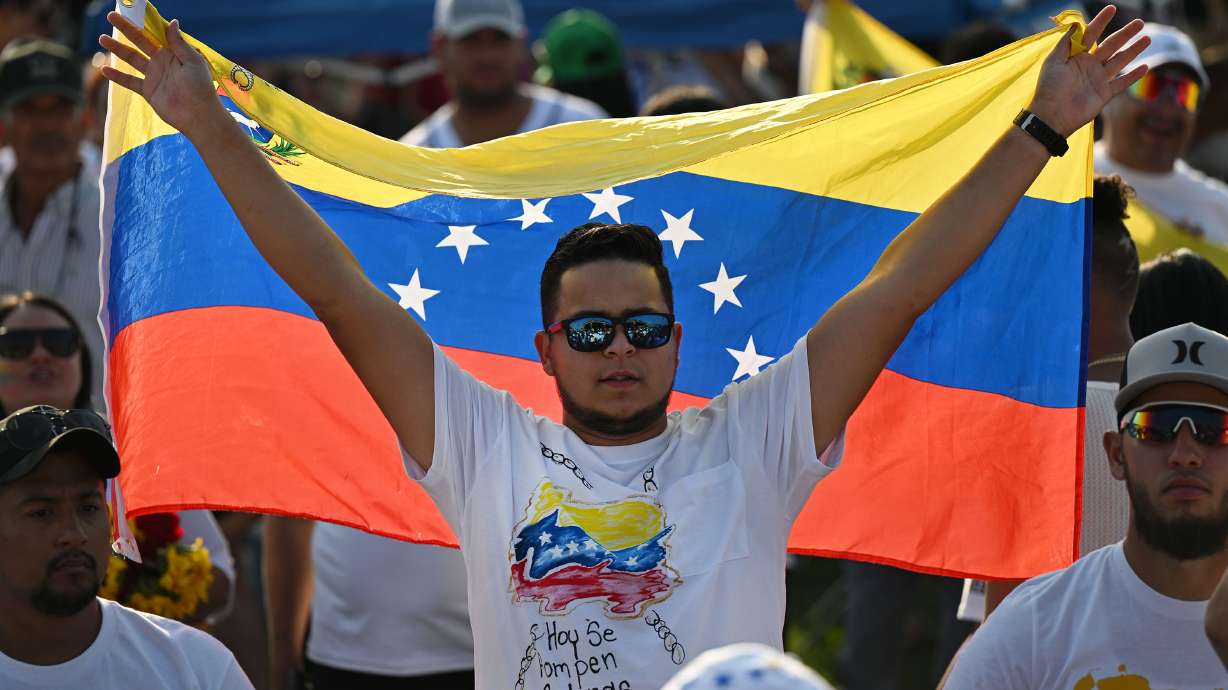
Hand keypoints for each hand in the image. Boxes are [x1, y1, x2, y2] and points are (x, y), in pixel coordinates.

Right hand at [99, 12, 223, 138]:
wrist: (198, 115)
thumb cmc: (200, 87)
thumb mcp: (192, 61)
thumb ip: (179, 43)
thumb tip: (173, 22)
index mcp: (174, 52)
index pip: (155, 33)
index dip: (144, 22)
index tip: (131, 10)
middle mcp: (162, 62)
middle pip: (140, 41)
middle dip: (126, 29)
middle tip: (111, 16)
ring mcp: (154, 76)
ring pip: (131, 58)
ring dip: (117, 48)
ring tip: (102, 38)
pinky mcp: (148, 91)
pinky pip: (130, 81)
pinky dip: (117, 76)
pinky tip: (104, 69)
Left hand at [1027, 5, 1148, 136]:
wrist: (1051, 116)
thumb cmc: (1049, 87)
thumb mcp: (1054, 61)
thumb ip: (1066, 42)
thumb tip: (1075, 23)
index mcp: (1076, 56)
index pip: (1091, 34)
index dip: (1101, 21)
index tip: (1112, 8)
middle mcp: (1089, 66)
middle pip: (1111, 45)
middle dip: (1125, 34)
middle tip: (1139, 22)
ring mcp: (1097, 80)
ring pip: (1120, 61)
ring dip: (1133, 50)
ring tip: (1147, 38)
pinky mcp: (1104, 94)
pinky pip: (1121, 83)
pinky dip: (1133, 76)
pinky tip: (1145, 67)